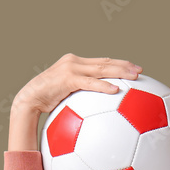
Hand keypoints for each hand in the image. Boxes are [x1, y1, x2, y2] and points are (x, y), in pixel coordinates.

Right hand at [13, 54, 141, 114]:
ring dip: (120, 72)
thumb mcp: (67, 93)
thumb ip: (82, 93)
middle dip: (124, 65)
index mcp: (76, 63)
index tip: (134, 68)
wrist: (29, 99)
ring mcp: (71, 68)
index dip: (119, 63)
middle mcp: (75, 62)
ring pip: (101, 69)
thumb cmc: (48, 101)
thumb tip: (99, 107)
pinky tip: (116, 90)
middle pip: (105, 62)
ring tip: (134, 77)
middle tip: (140, 70)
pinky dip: (103, 86)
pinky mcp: (67, 79)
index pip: (102, 61)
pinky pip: (90, 83)